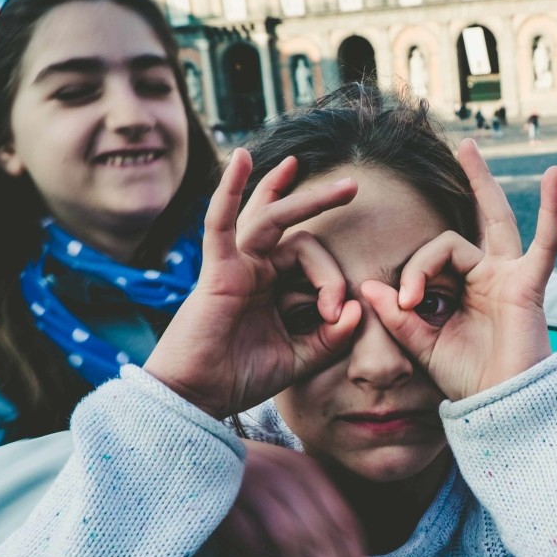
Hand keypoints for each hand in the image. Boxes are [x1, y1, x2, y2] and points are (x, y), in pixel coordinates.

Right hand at [144, 149, 361, 417]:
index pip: (310, 262)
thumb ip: (331, 336)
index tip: (336, 314)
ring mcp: (235, 266)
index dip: (332, 282)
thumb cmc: (240, 377)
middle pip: (291, 227)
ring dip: (299, 197)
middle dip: (320, 203)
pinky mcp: (217, 270)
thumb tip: (357, 309)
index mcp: (272, 287)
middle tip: (353, 187)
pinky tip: (241, 159)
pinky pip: (221, 223)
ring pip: (269, 219)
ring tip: (333, 179)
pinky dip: (230, 191)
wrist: (198, 397)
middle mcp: (254, 270)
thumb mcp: (300, 358)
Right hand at [217, 441, 372, 556]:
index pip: (345, 522)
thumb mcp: (285, 485)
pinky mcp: (225, 500)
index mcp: (309, 473)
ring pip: (292, 540)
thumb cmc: (245, 477)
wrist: (192, 448)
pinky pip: (252, 541)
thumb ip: (312, 515)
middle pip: (323, 535)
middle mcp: (288, 475)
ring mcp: (256, 484)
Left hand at [359, 139, 556, 400]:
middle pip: (479, 219)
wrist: (499, 408)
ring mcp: (512, 277)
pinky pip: (546, 244)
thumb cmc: (467, 381)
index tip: (404, 303)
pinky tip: (555, 177)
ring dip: (481, 185)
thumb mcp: (421, 344)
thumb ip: (397, 316)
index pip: (437, 255)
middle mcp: (492, 276)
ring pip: (493, 223)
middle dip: (472, 182)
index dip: (416, 271)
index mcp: (467, 289)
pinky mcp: (529, 287)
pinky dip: (552, 211)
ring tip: (470, 149)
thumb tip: (373, 285)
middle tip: (463, 146)